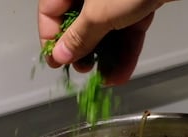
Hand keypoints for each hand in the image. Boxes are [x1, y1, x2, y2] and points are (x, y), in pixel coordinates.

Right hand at [38, 0, 171, 84]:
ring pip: (105, 30)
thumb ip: (78, 37)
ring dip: (106, 57)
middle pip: (79, 24)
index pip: (50, 13)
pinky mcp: (137, 4)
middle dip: (83, 51)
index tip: (56, 62)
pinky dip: (125, 52)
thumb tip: (61, 54)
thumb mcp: (98, 14)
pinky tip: (121, 73)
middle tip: (83, 69)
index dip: (51, 40)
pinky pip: (126, 31)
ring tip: (105, 77)